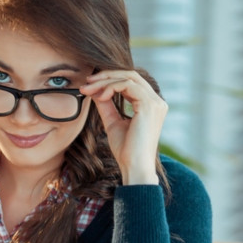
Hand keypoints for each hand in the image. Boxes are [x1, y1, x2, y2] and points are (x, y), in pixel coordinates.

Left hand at [80, 70, 166, 184]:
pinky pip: (128, 85)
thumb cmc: (126, 150)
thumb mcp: (113, 122)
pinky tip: (100, 96)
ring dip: (105, 81)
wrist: (133, 167)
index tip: (89, 85)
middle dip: (106, 76)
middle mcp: (156, 101)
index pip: (131, 81)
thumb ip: (107, 105)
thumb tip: (95, 90)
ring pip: (128, 78)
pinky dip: (111, 87)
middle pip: (131, 75)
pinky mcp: (149, 106)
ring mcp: (155, 102)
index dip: (109, 79)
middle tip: (86, 82)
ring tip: (88, 90)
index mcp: (150, 104)